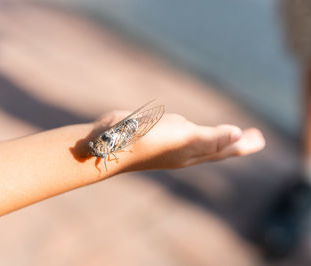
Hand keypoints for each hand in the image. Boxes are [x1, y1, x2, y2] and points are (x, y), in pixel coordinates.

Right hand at [95, 111, 264, 171]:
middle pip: (216, 148)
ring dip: (218, 138)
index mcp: (192, 153)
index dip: (241, 144)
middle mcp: (183, 150)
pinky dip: (195, 131)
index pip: (224, 149)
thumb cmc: (149, 140)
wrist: (111, 144)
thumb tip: (238, 136)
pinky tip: (192, 127)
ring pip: (201, 142)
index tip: (258, 138)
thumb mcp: (183, 137)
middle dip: (235, 143)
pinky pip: (184, 133)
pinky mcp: (157, 133)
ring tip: (230, 132)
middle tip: (254, 136)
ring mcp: (169, 143)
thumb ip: (212, 138)